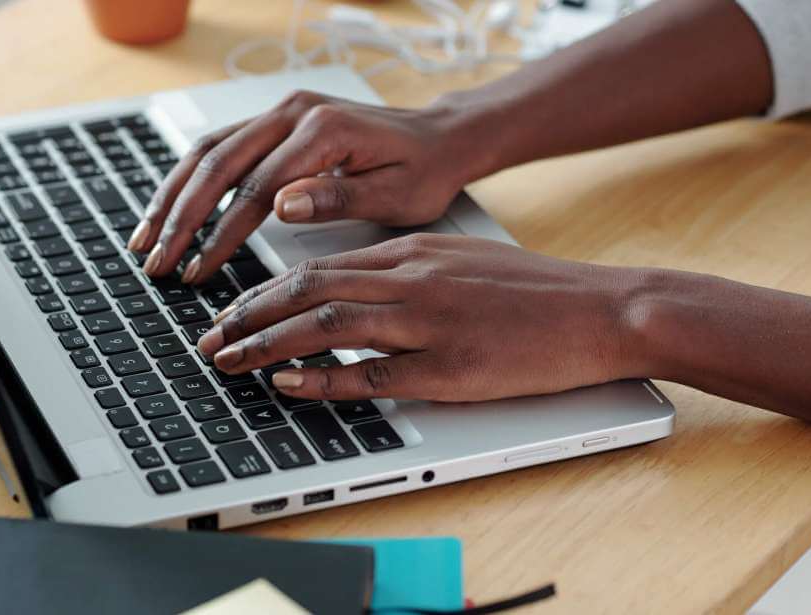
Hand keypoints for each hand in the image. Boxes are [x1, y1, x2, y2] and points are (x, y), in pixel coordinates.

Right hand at [128, 90, 473, 282]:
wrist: (440, 138)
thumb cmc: (424, 171)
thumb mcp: (396, 195)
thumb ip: (338, 199)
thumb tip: (280, 205)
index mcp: (323, 131)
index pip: (255, 189)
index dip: (221, 235)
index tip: (198, 271)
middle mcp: (294, 113)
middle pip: (217, 164)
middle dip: (180, 218)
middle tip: (155, 262)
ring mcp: (281, 113)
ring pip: (208, 151)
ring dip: (172, 196)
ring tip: (144, 239)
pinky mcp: (276, 121)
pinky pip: (220, 146)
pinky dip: (189, 179)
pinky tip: (169, 209)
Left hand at [195, 234, 642, 400]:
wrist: (600, 309)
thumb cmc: (532, 291)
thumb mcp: (458, 262)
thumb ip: (402, 273)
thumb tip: (348, 293)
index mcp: (411, 253)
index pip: (318, 267)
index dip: (264, 292)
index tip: (231, 312)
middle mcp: (411, 279)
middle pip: (308, 289)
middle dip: (249, 316)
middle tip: (210, 338)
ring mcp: (429, 321)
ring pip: (327, 323)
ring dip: (268, 343)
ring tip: (229, 360)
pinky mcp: (451, 366)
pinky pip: (373, 372)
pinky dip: (324, 377)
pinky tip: (289, 383)